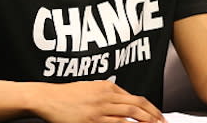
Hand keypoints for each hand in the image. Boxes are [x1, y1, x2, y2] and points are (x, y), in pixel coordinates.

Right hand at [33, 80, 163, 122]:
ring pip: (130, 115)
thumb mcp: (90, 88)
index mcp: (107, 87)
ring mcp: (99, 109)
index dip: (150, 108)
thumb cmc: (66, 95)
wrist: (47, 98)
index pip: (135, 98)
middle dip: (154, 116)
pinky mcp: (92, 120)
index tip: (159, 116)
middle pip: (137, 105)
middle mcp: (106, 96)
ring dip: (146, 122)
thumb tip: (123, 102)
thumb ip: (106, 94)